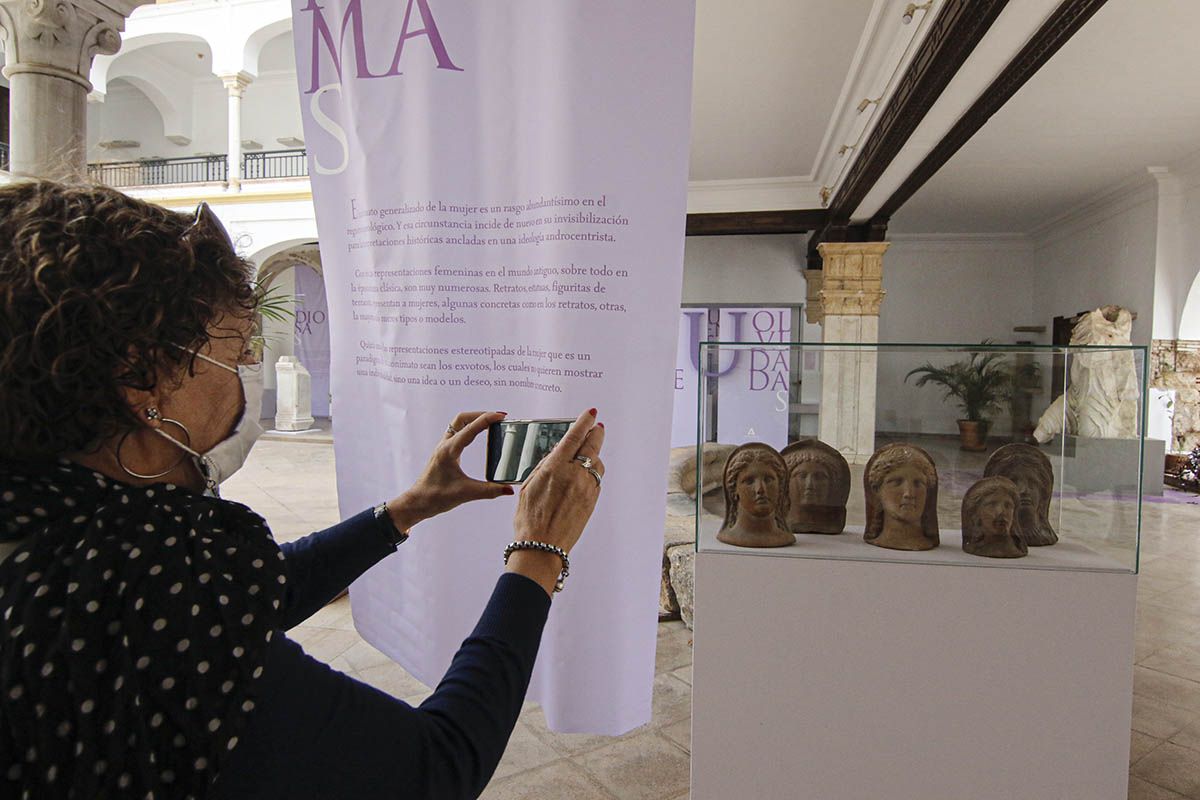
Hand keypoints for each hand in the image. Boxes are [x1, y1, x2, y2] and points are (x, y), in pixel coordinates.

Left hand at [386, 411, 513, 530]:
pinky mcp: (444, 453)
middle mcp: (445, 445)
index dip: (487, 419)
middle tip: (497, 417)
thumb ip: (489, 491)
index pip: (470, 428)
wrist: (418, 502)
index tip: (501, 415)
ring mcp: (443, 448)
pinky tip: (478, 436)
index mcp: (449, 451)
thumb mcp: (466, 494)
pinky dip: (469, 429)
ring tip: (490, 423)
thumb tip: (509, 489)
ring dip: (474, 419)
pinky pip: (457, 433)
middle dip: (480, 414)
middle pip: (462, 419)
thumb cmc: (435, 497)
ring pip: (458, 424)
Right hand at [507, 408, 604, 594]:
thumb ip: (544, 467)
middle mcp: (574, 475)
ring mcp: (586, 488)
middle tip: (598, 427)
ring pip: (597, 463)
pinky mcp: (592, 500)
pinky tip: (585, 474)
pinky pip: (597, 479)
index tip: (591, 413)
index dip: (584, 422)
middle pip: (592, 446)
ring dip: (594, 455)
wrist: (542, 546)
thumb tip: (555, 454)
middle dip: (596, 433)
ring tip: (587, 453)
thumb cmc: (530, 520)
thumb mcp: (528, 486)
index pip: (574, 437)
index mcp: (555, 468)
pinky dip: (593, 472)